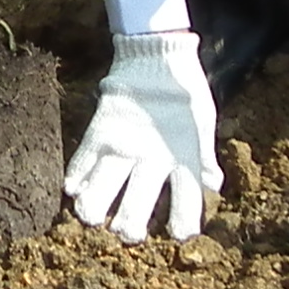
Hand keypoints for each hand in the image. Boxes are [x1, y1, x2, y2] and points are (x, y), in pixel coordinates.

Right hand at [65, 32, 221, 242]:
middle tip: (127, 233)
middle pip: (136, 206)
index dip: (183, 224)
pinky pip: (82, 161)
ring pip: (101, 190)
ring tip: (93, 218)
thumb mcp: (203, 124)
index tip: (179, 235)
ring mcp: (122, 144)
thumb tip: (213, 185)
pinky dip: (75, 179)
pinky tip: (74, 191)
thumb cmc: (185, 92)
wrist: (157, 54)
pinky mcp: (99, 129)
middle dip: (129, 227)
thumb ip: (204, 158)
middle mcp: (152, 156)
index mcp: (184, 155)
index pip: (186, 199)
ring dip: (95, 210)